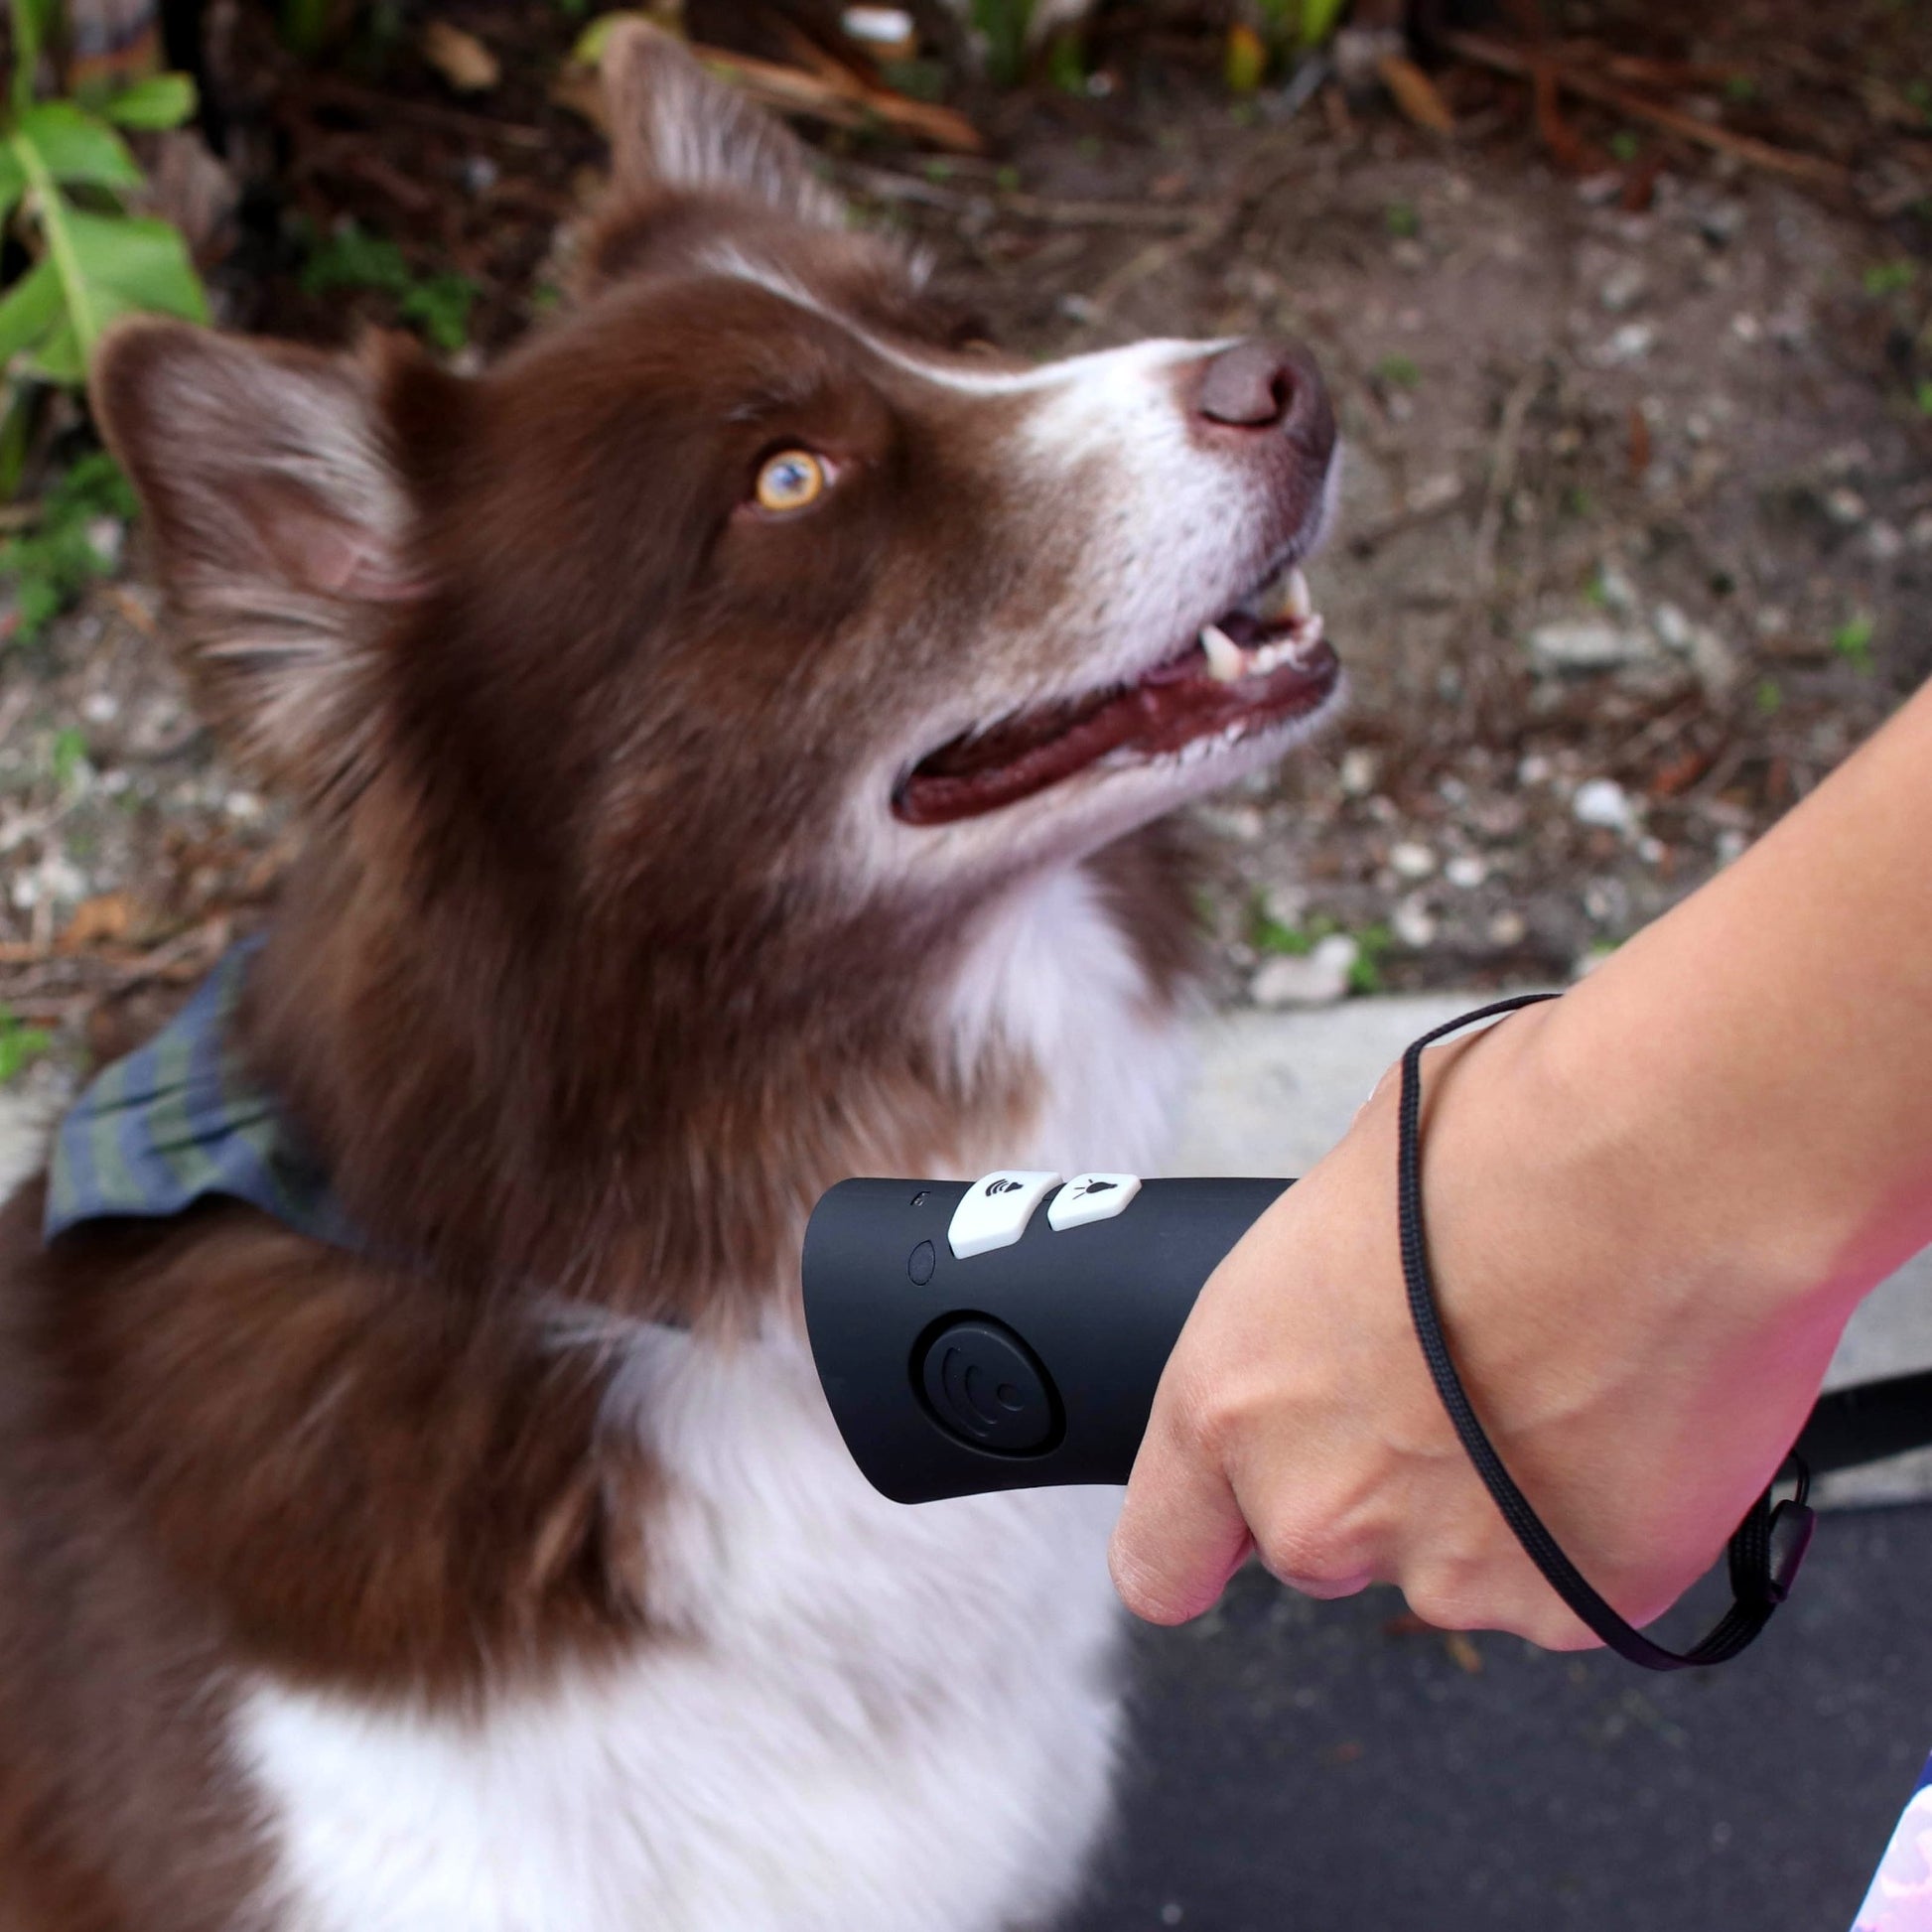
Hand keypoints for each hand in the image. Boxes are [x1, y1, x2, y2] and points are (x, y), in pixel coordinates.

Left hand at [1108, 1000, 1851, 1648]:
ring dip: (1493, 1504)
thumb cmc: (1501, 1146)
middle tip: (1460, 1378)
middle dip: (1378, 1479)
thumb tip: (1346, 1310)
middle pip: (1323, 1538)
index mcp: (1230, 1399)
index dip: (1202, 1538)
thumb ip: (1309, 1309)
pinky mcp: (1576, 1603)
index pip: (1160, 1553)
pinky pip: (1568, 1584)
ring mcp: (1449, 1569)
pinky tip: (1622, 1422)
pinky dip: (1595, 1529)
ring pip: (1452, 1565)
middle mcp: (1317, 1507)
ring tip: (1562, 1378)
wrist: (1664, 1172)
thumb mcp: (1336, 1202)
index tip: (1228, 1526)